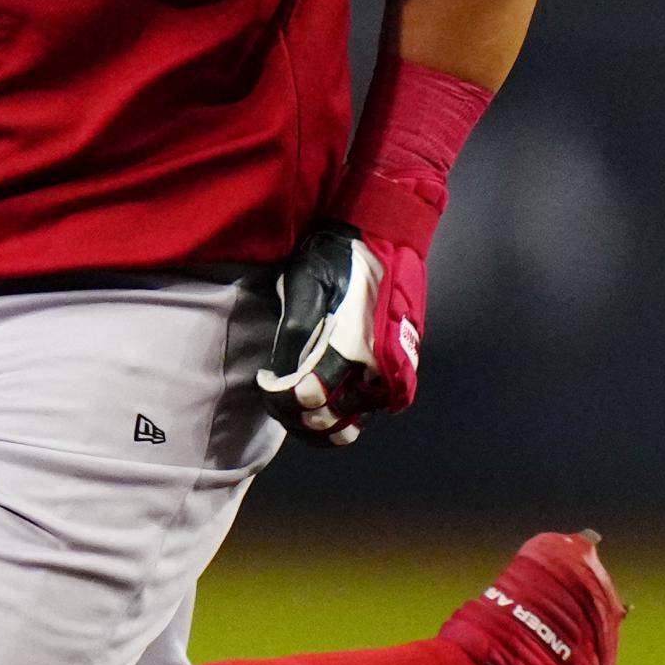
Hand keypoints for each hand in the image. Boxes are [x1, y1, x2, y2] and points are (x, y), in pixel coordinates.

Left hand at [256, 224, 392, 445]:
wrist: (379, 237)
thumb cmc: (336, 258)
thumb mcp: (304, 285)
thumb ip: (294, 333)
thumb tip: (282, 374)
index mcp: (353, 344)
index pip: (309, 395)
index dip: (279, 396)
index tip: (265, 379)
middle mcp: (376, 367)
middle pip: (330, 419)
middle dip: (294, 415)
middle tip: (275, 397)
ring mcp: (391, 372)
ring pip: (353, 423)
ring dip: (320, 426)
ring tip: (295, 409)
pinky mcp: (399, 370)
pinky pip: (373, 411)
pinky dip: (347, 419)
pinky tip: (325, 409)